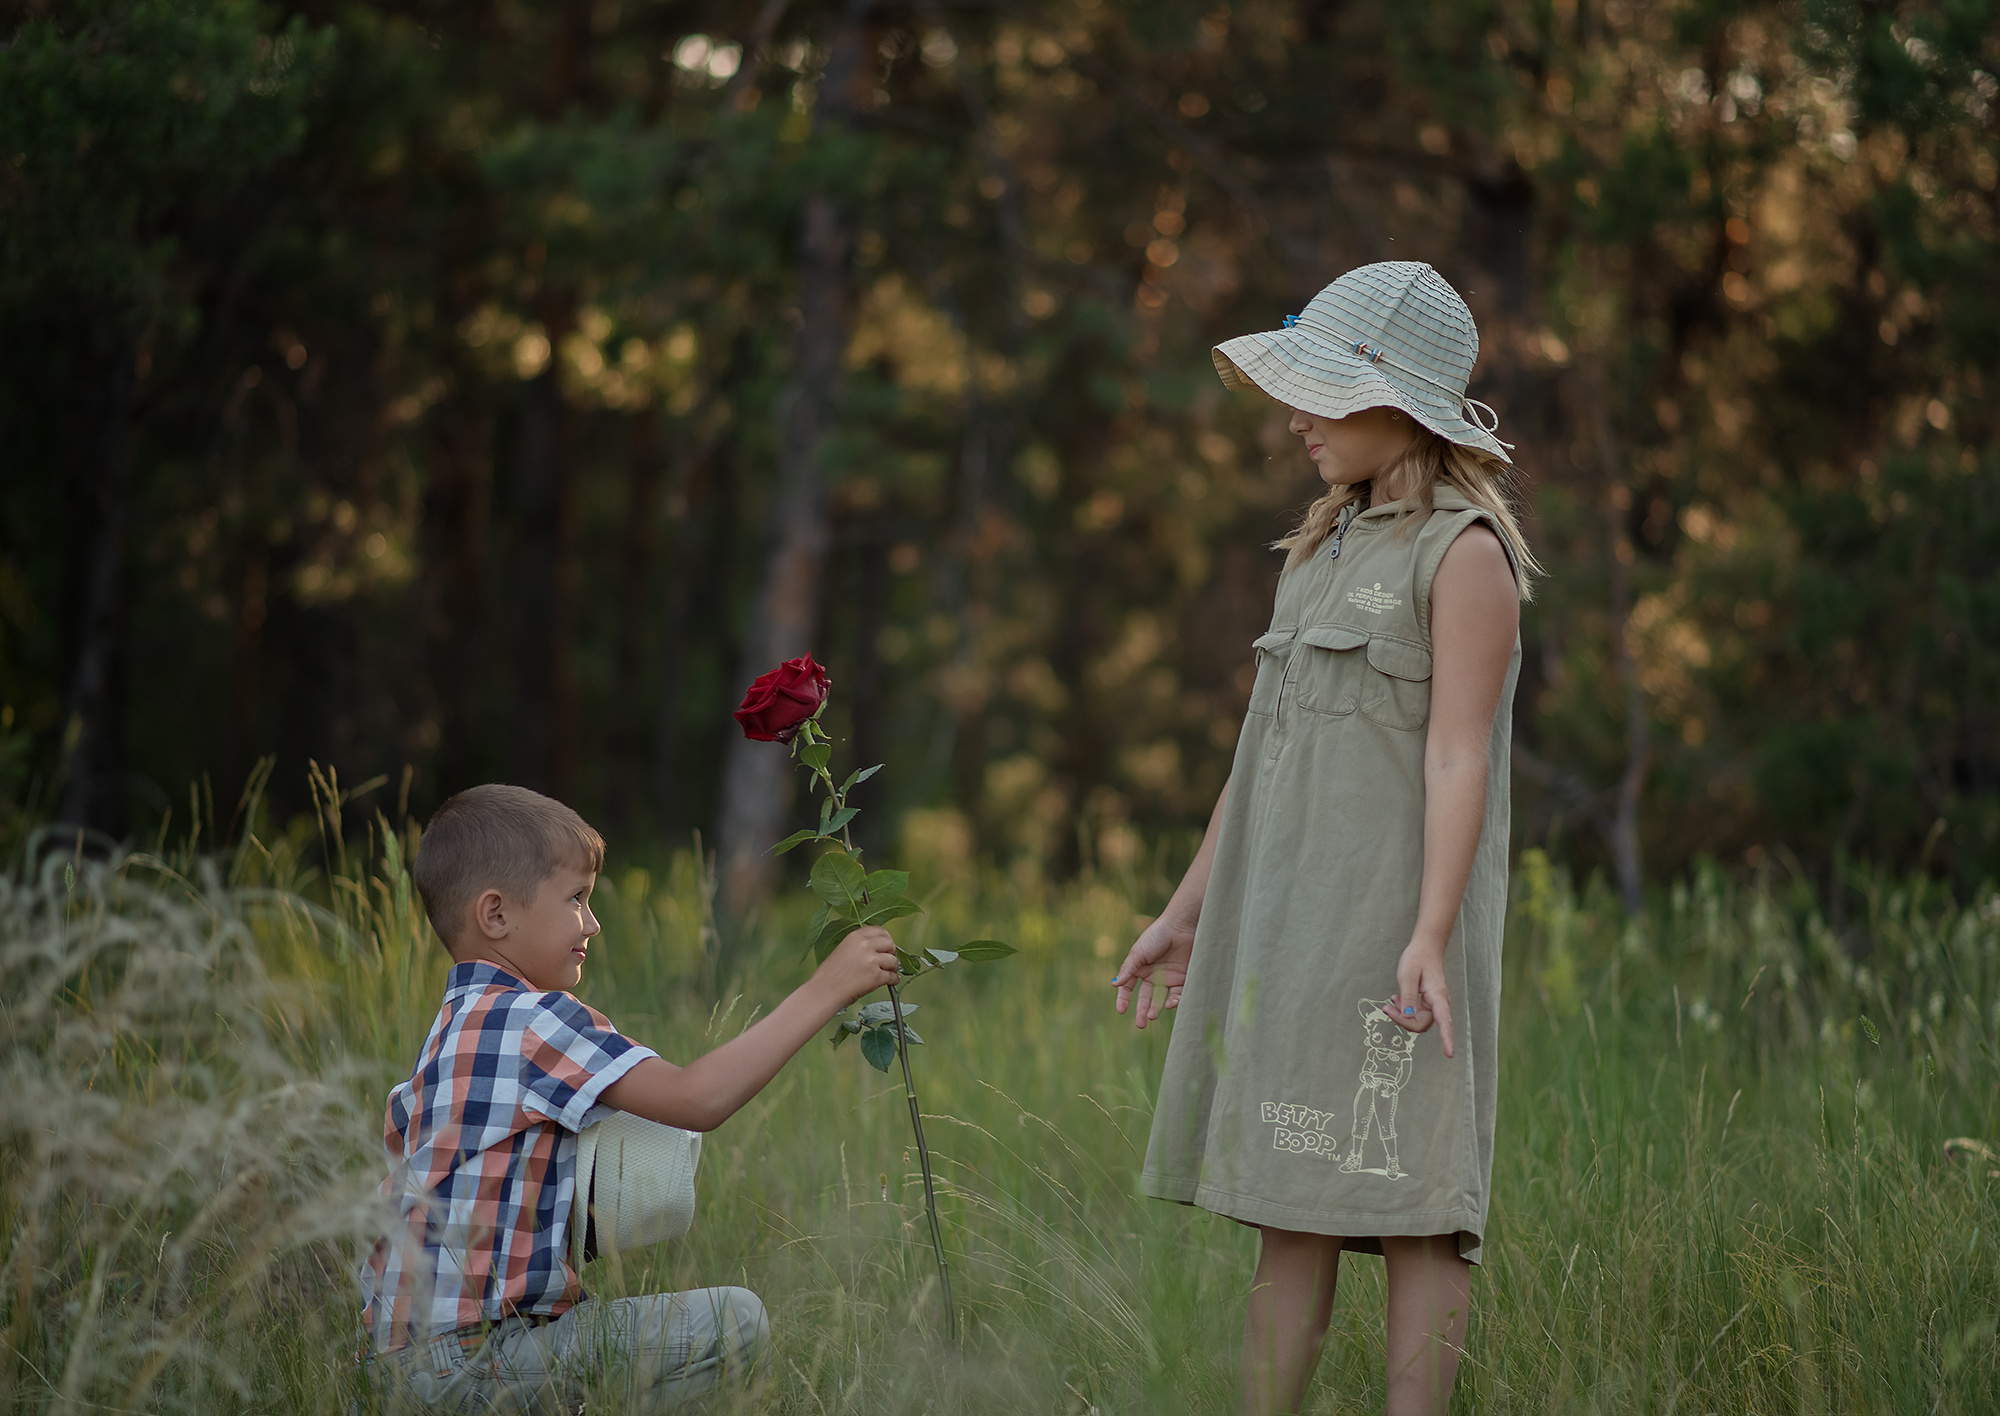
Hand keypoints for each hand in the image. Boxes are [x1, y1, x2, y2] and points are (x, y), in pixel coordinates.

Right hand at [815, 925, 900, 1007]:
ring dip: (894, 968)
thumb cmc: (830, 975)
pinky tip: (890, 982)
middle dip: (891, 953)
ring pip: (893, 961)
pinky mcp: (875, 976)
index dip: (886, 939)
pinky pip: (892, 976)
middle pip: (890, 944)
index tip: (886, 947)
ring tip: (889, 973)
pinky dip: (894, 980)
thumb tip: (881, 948)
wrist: (824, 992)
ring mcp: (871, 960)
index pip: (880, 930)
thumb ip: (860, 946)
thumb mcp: (843, 950)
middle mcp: (864, 945)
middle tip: (889, 961)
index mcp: (855, 936)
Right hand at [1112, 914, 1195, 1029]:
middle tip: (1140, 1024)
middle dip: (1142, 1011)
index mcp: (1139, 968)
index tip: (1121, 1010)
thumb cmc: (1157, 935)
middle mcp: (1153, 976)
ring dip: (1157, 1008)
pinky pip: (1178, 994)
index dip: (1123, 999)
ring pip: (1161, 999)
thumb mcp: (1138, 952)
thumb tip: (1114, 985)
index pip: (1128, 988)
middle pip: (1146, 998)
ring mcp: (1169, 978)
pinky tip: (1170, 1004)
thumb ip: (1128, 969)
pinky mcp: (1184, 979)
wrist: (1181, 926)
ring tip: (1153, 1015)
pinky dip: (1174, 1001)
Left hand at [1388, 938, 1454, 1057]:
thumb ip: (1408, 996)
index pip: (1444, 1021)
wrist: (1425, 947)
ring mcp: (1434, 1004)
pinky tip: (1397, 999)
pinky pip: (1416, 1014)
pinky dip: (1405, 1010)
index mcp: (1438, 996)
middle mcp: (1439, 1003)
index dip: (1447, 1038)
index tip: (1450, 1054)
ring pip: (1418, 1020)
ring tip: (1392, 1000)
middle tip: (1387, 1007)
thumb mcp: (1408, 975)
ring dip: (1402, 1015)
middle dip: (1403, 1020)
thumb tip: (1408, 1016)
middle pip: (1422, 1023)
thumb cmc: (1418, 958)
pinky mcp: (1428, 1003)